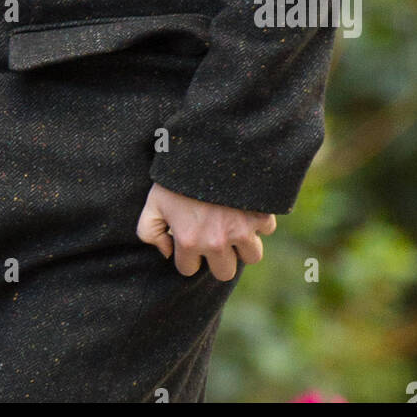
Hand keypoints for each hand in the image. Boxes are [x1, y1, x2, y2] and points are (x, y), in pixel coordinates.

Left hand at [136, 181, 275, 280]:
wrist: (206, 144)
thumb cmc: (176, 174)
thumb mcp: (152, 201)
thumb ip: (149, 231)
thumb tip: (167, 253)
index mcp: (188, 241)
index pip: (189, 269)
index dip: (188, 254)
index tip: (189, 239)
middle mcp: (215, 242)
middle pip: (224, 272)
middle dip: (219, 257)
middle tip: (215, 236)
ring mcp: (240, 230)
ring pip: (251, 256)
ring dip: (244, 244)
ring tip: (235, 225)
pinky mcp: (260, 215)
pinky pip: (267, 229)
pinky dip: (260, 219)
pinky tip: (247, 205)